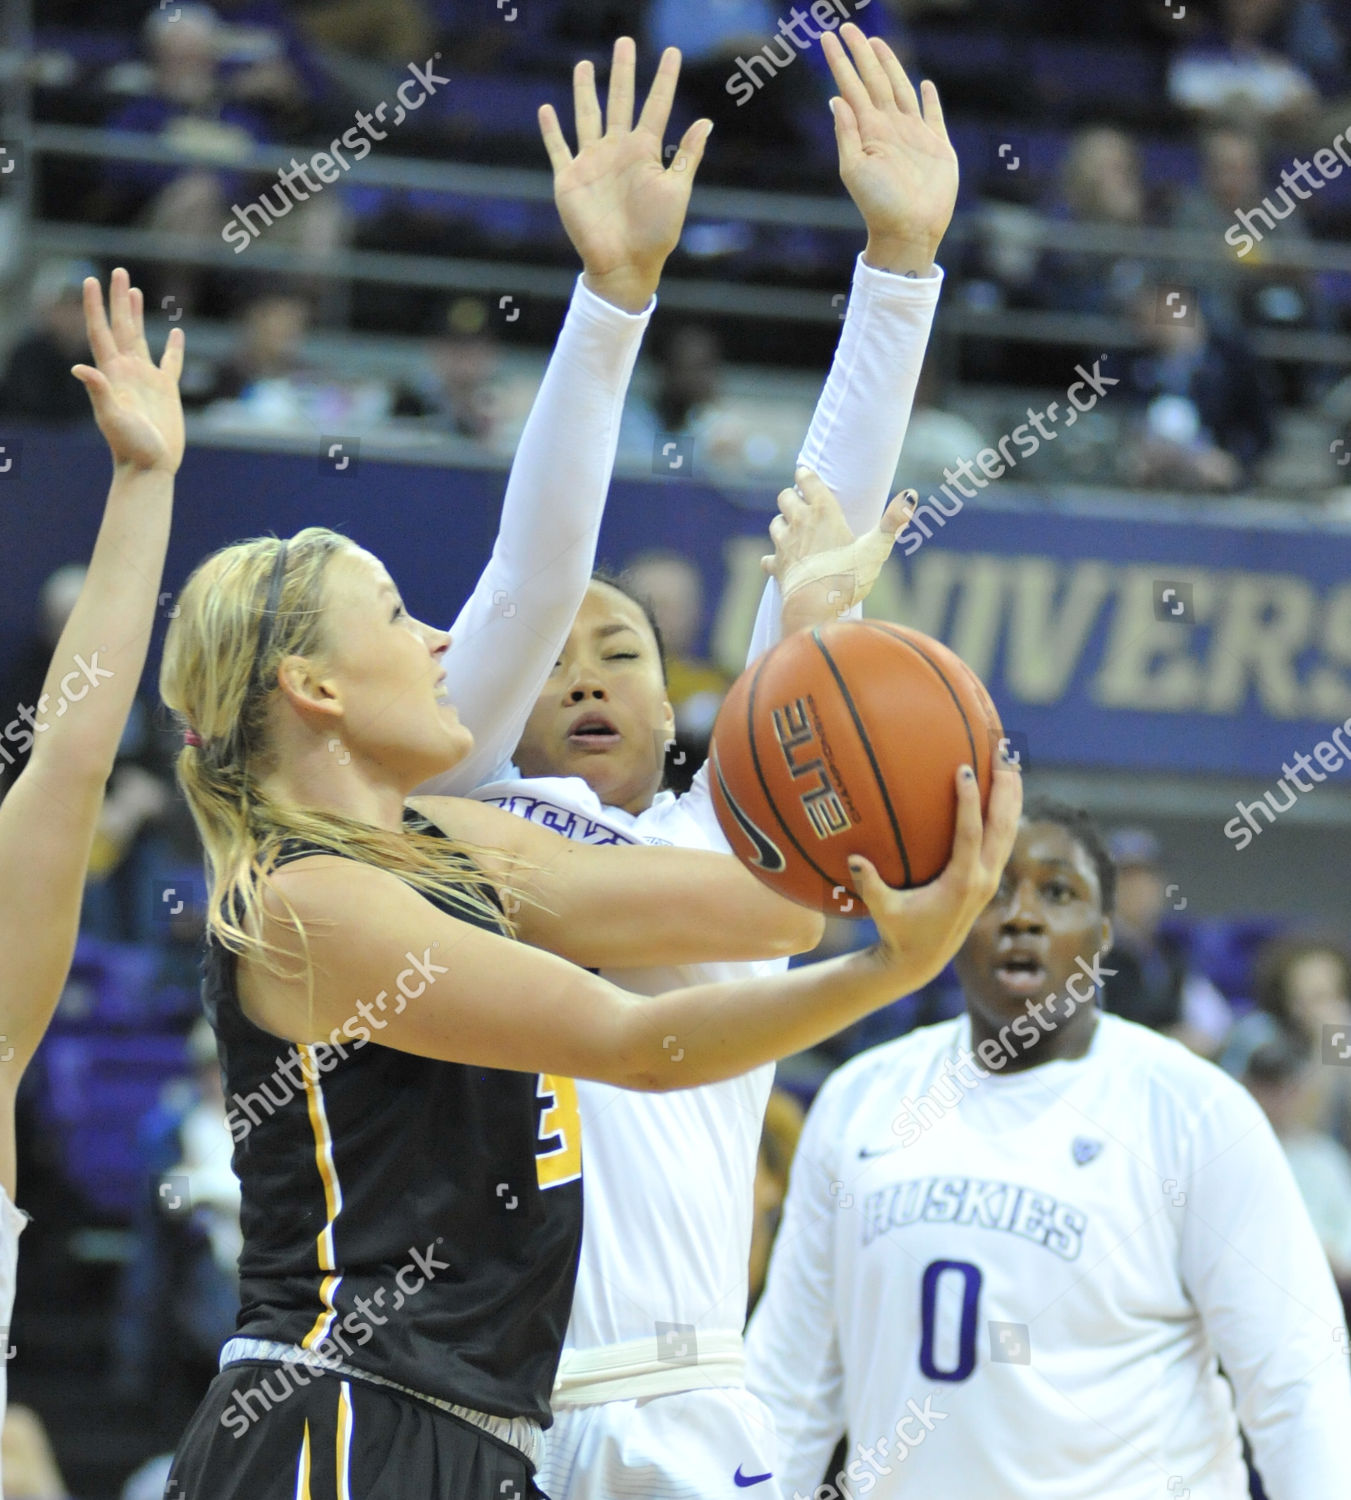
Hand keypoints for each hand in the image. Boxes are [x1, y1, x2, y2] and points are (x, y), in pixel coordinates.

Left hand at [72, 268, 184, 473]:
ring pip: (140, 337)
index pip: (100, 331)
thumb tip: (80, 369)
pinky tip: (178, 332)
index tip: (90, 280)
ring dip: (136, 314)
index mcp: (113, 373)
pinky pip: (171, 362)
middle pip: (120, 326)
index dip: (94, 305)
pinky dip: (174, 347)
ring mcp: (146, 379)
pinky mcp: (166, 390)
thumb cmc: (130, 445)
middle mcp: (127, 370)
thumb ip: (98, 392)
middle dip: (117, 299)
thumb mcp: (112, 418)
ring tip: (133, 290)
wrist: (149, 465)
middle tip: (118, 271)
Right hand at [538, 37, 712, 311]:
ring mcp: (593, 163)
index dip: (665, 79)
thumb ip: (688, 157)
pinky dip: (551, 130)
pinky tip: (546, 110)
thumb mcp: (677, 192)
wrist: (625, 265)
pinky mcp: (570, 180)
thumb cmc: (656, 234)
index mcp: (645, 152)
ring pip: (587, 116)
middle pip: (620, 100)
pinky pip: (558, 149)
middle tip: (625, 42)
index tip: (673, 52)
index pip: (656, 106)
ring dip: (584, 91)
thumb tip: (706, 121)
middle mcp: (618, 151)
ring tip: (584, 64)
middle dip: (622, 72)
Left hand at [764, 466, 913, 628]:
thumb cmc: (847, 577)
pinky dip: (773, 559)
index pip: (807, 481)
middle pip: (785, 498)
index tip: (805, 472)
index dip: (806, 475)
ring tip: (794, 530)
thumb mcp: (875, 549)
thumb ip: (892, 523)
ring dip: (782, 524)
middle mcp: (799, 524)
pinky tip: (780, 563)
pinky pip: (768, 559)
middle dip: (792, 498)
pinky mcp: (776, 568)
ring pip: (775, 524)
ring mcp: (784, 546)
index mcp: (822, 513)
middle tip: (802, 503)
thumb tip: (910, 496)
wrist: (814, 608)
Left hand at [822, 24, 957, 273]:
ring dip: (890, 66)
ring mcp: (914, 135)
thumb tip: (836, 99)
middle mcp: (890, 127)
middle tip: (849, 27)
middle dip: (863, 54)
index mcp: (869, 131)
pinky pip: (933, 115)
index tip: (828, 37)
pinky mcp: (938, 146)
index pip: (852, 87)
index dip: (841, 62)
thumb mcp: (855, 169)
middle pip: (875, 81)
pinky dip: (929, 99)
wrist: (909, 230)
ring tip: (878, 45)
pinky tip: (925, 85)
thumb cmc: (879, 205)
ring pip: (900, 90)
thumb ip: (847, 133)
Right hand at [854, 760, 1021, 982]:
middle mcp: (983, 878)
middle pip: (1003, 826)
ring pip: (1010, 830)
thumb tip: (852, 857)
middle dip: (1005, 788)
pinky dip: (1006, 812)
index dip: (969, 801)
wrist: (923, 960)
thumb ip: (871, 885)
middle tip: (1003, 752)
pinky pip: (1003, 839)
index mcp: (961, 883)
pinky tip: (1002, 792)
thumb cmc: (899, 933)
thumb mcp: (883, 910)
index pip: (970, 833)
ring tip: (1011, 762)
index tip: (965, 769)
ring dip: (1012, 796)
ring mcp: (990, 878)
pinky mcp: (988, 879)